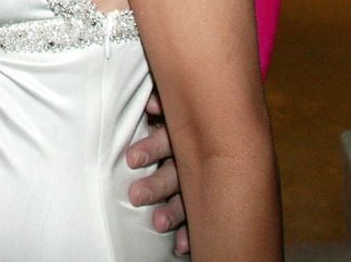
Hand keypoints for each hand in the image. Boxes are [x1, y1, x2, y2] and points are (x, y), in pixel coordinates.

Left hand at [126, 92, 189, 255]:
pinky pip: (195, 216)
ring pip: (185, 195)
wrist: (219, 121)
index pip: (164, 142)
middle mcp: (191, 159)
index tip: (130, 159)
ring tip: (158, 224)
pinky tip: (182, 245)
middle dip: (156, 185)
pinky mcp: (201, 193)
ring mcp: (196, 177)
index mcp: (181, 135)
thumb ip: (162, 106)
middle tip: (136, 196)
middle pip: (174, 172)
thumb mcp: (173, 110)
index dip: (149, 150)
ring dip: (173, 211)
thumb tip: (152, 104)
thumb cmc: (181, 118)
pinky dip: (188, 231)